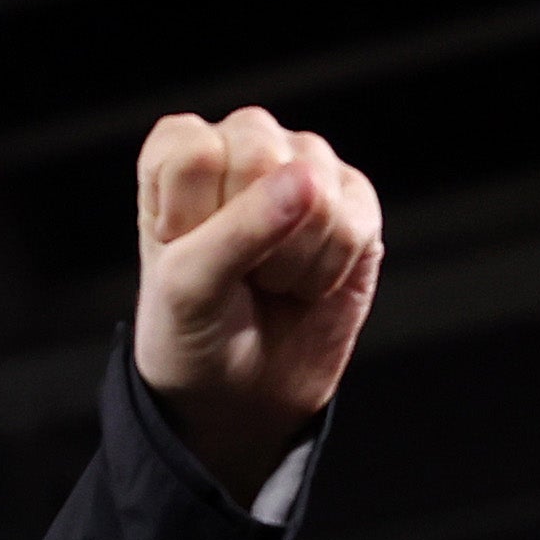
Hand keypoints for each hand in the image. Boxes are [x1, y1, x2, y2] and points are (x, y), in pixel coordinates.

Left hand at [131, 109, 382, 502]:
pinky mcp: (355, 201)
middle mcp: (246, 145)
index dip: (191, 216)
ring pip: (315, 185)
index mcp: (183, 152)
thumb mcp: (188, 289)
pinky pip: (357, 218)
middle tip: (236, 271)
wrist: (238, 394)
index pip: (196, 152)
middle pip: (261, 154)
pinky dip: (331, 268)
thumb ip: (237, 230)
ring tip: (271, 280)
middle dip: (250, 234)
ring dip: (293, 257)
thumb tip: (309, 179)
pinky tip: (309, 283)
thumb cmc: (193, 331)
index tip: (182, 253)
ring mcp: (306, 166)